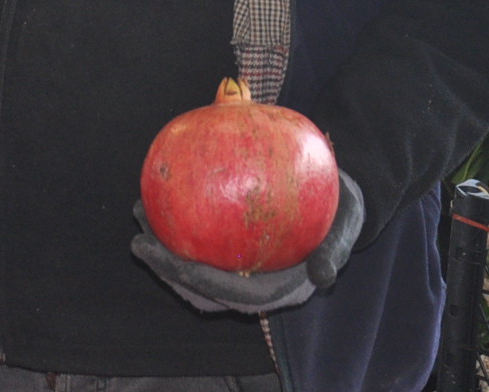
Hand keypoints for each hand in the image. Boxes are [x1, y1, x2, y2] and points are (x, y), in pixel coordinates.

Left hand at [131, 171, 364, 314]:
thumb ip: (335, 250)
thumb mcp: (348, 226)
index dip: (198, 282)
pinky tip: (160, 195)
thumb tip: (324, 274)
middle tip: (140, 241)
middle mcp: (252, 285)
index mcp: (276, 290)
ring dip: (162, 248)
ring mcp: (238, 269)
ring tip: (140, 214)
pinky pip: (199, 241)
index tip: (172, 260)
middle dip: (166, 269)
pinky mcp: (231, 249)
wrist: (338, 201)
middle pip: (200, 288)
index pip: (229, 293)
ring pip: (192, 268)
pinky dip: (177, 226)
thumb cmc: (342, 210)